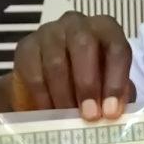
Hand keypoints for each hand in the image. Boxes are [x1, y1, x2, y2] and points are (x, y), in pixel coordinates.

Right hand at [12, 11, 133, 120]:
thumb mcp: (110, 85)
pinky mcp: (26, 47)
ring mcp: (49, 32)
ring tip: (69, 119)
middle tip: (90, 115)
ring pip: (56, 62)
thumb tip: (115, 111)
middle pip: (84, 46)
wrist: (51, 81)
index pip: (116, 48)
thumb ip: (118, 95)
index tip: (111, 112)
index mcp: (106, 29)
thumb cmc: (91, 80)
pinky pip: (34, 73)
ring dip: (64, 95)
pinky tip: (49, 113)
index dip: (116, 81)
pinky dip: (43, 97)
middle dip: (88, 85)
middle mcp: (78, 24)